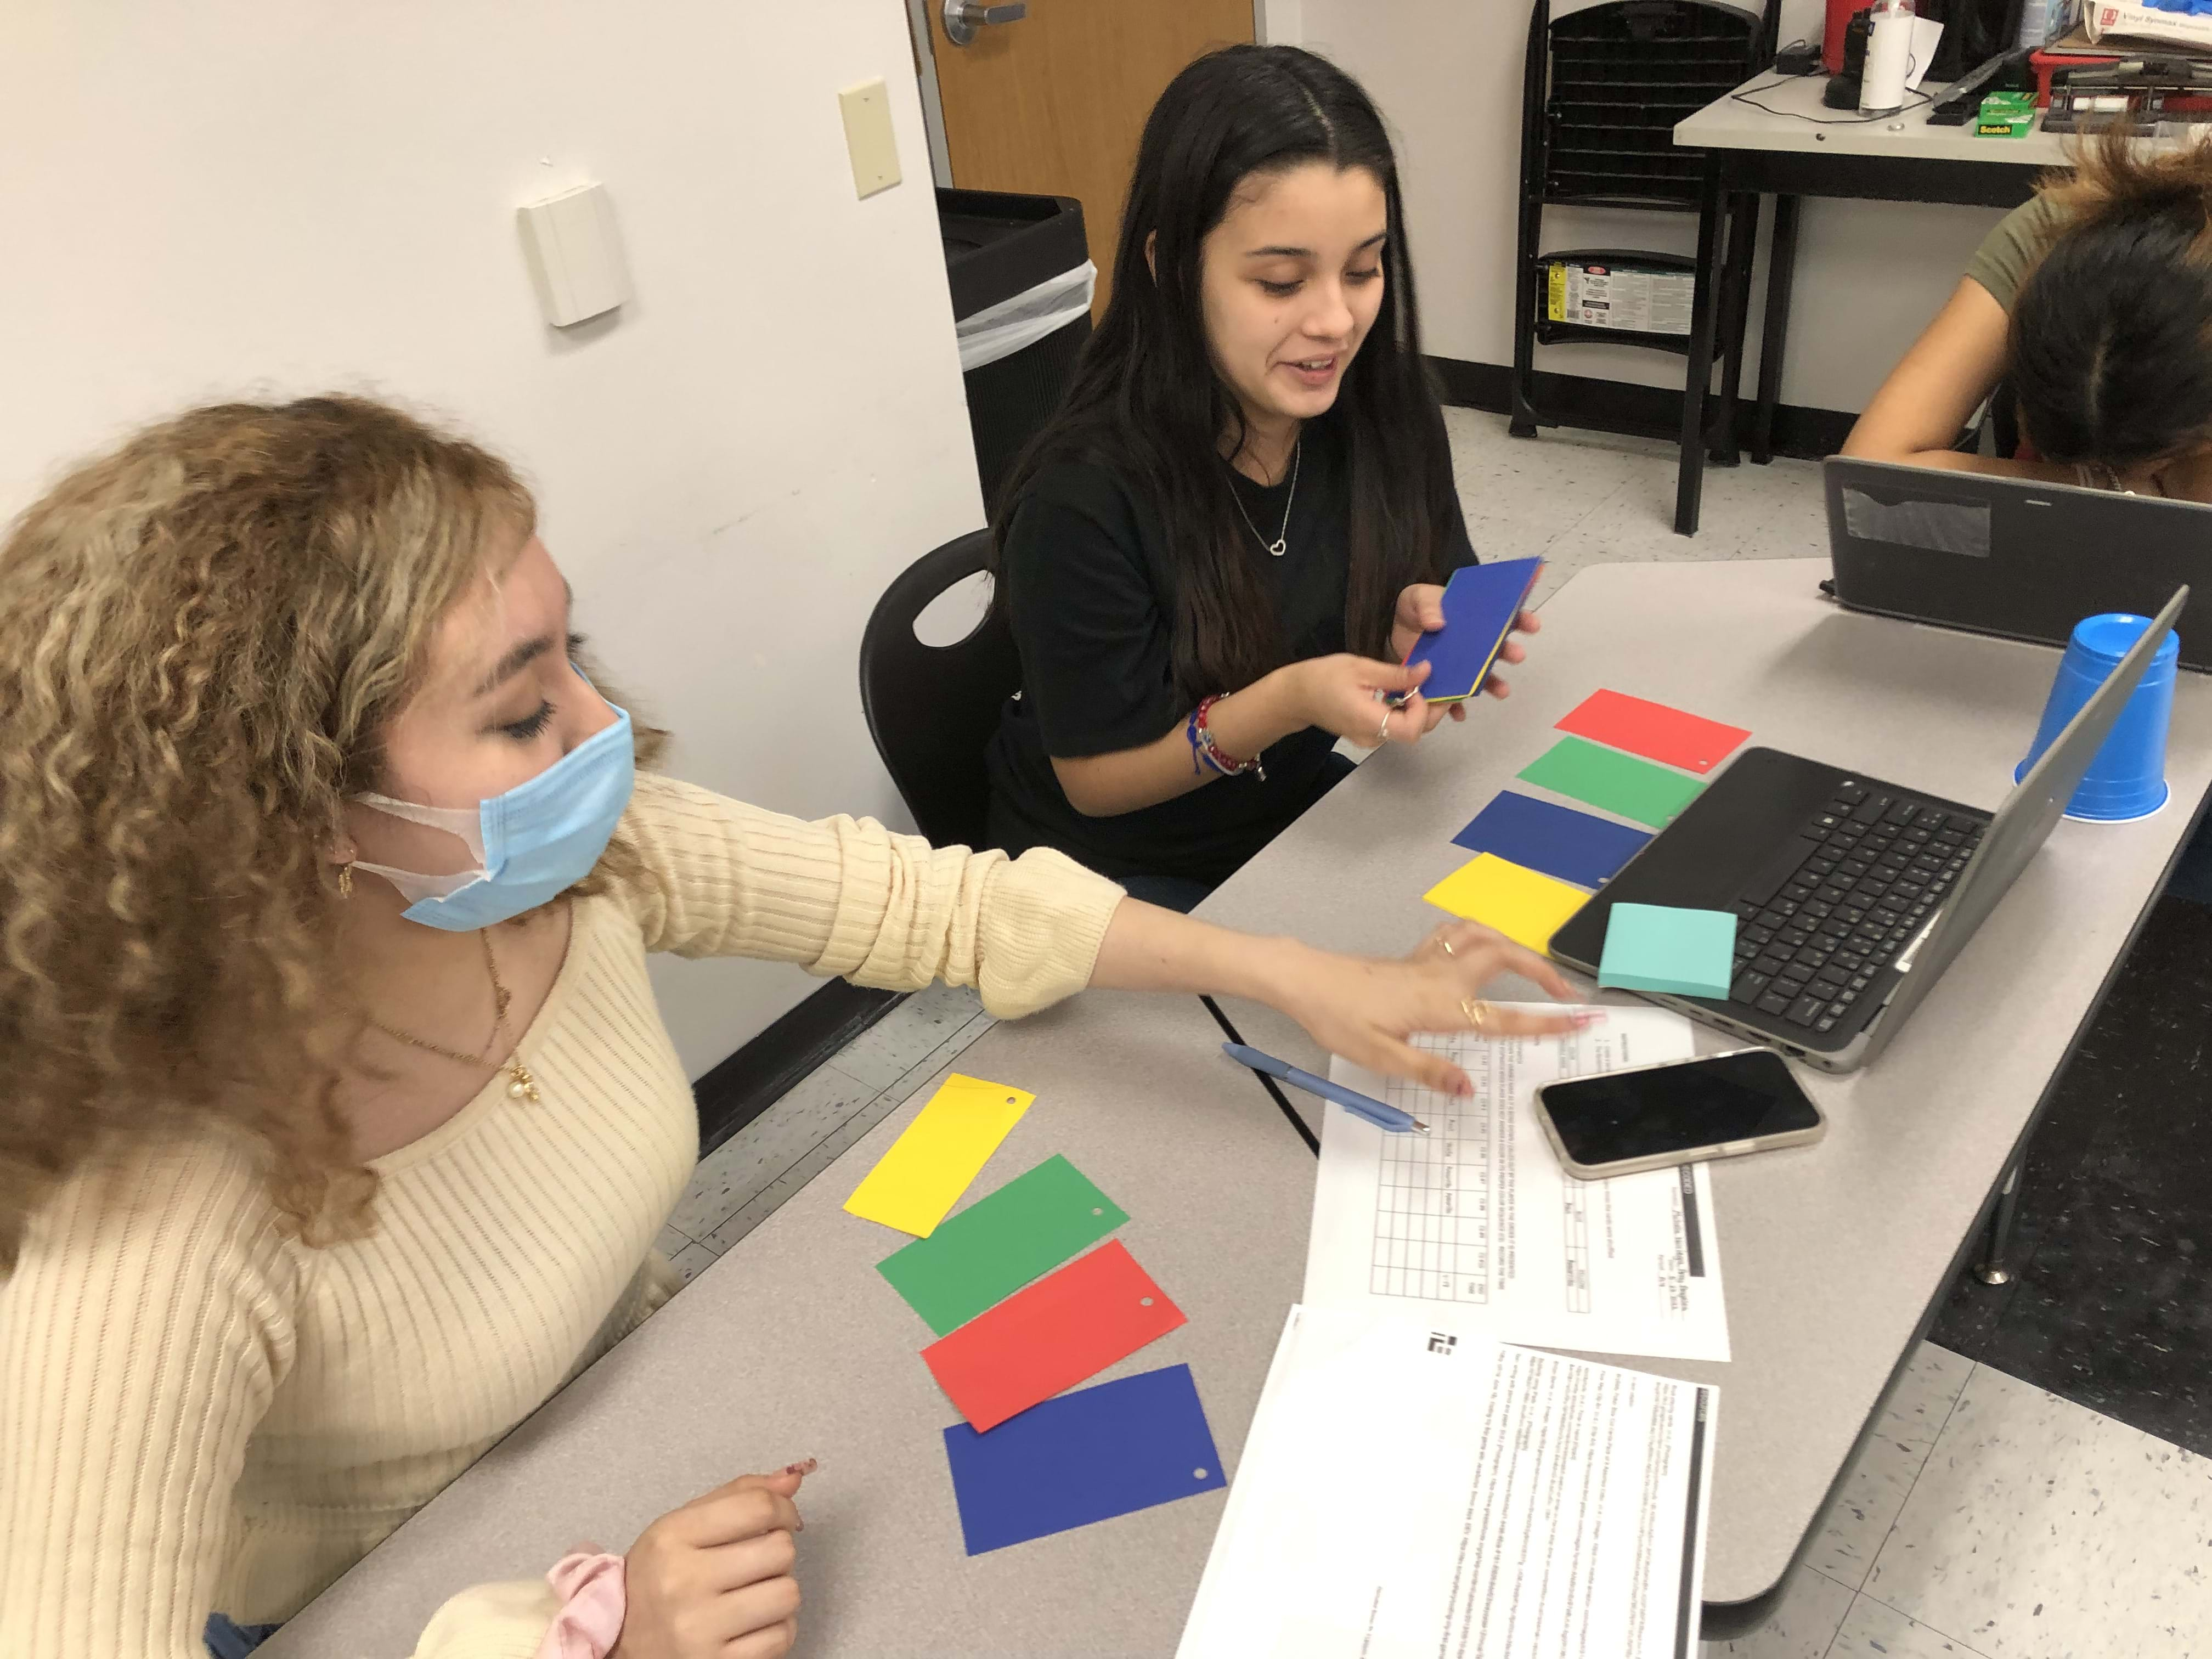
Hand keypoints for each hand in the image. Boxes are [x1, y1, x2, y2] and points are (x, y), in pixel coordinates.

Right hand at [612, 1461, 813, 1658]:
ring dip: (779, 1592)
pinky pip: (782, 1636)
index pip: (756, 1507)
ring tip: (754, 1594)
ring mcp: (699, 1629)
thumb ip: (736, 1497)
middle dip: (778, 1553)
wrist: (621, 1645)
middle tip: (757, 1563)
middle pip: (780, 1550)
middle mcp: (683, 1582)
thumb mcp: (681, 1528)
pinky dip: (776, 1629)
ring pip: (787, 1594)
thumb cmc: (659, 1579)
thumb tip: (792, 1479)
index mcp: (672, 1537)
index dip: (783, 1509)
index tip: (781, 1518)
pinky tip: (751, 1625)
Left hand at [1266, 921, 1597, 1095]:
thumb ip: (1429, 1071)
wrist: (1305, 980)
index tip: (1582, 1020)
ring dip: (1516, 946)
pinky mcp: (1413, 957)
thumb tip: (1469, 1088)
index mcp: (1440, 1006)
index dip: (1546, 1021)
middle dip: (1543, 971)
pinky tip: (1482, 946)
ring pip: (1484, 936)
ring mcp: (1428, 961)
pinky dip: (1480, 934)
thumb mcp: (1380, 1056)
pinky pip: (1456, 933)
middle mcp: (1441, 976)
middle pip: (1505, 957)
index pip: (1503, 1017)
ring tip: (1535, 966)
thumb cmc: (1338, 1018)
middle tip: (1567, 994)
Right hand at [1285, 654, 1440, 747]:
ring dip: (1418, 709)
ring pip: (1406, 730)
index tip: (1417, 685)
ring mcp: (1369, 739)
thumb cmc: (1324, 677)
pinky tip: (1403, 692)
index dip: (1423, 709)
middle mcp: (1372, 737)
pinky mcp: (1368, 735)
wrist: (1297, 696)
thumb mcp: (1361, 668)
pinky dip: (1405, 712)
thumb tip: (1427, 671)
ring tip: (1418, 684)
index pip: (1411, 729)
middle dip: (1429, 710)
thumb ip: (1396, 674)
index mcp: (1368, 721)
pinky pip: (1394, 727)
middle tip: (1432, 683)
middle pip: (1414, 733)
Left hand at [1388, 584, 1540, 710]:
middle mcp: (1474, 644)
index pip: (1502, 617)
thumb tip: (1439, 622)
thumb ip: (1427, 605)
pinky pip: (1454, 698)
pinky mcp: (1445, 682)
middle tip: (1517, 655)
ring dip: (1494, 684)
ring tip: (1502, 691)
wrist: (1392, 632)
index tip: (1532, 624)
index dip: (1520, 619)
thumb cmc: (1413, 610)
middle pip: (1498, 649)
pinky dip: (1458, 707)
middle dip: (1510, 652)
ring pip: (1483, 677)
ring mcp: (1461, 666)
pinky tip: (1460, 713)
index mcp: (1473, 618)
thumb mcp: (1417, 598)